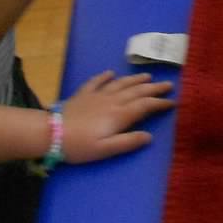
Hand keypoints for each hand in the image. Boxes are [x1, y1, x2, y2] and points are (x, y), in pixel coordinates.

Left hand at [59, 71, 174, 163]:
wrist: (51, 133)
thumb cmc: (79, 146)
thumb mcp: (106, 149)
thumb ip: (128, 142)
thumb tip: (149, 136)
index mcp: (119, 115)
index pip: (145, 106)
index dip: (160, 103)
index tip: (172, 102)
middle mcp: (112, 101)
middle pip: (137, 91)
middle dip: (154, 88)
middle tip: (168, 84)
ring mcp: (97, 95)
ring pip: (121, 84)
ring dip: (135, 79)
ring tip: (147, 76)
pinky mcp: (83, 94)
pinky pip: (97, 82)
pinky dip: (105, 76)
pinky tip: (110, 73)